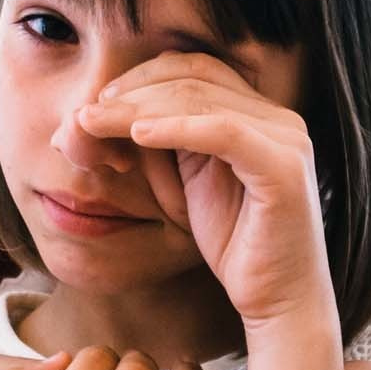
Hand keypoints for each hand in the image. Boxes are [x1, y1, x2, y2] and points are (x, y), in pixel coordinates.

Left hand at [74, 53, 332, 331]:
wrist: (279, 301)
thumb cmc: (234, 245)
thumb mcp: (187, 182)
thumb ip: (162, 141)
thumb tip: (103, 111)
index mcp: (259, 115)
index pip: (196, 69)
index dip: (143, 76)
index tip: (99, 100)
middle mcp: (278, 118)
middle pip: (193, 78)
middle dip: (132, 92)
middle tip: (85, 113)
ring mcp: (286, 139)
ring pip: (200, 100)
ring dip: (138, 108)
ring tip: (94, 122)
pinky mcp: (283, 168)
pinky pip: (223, 132)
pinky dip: (176, 128)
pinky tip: (138, 134)